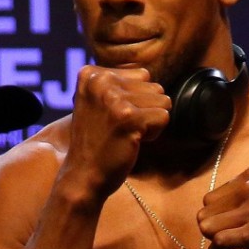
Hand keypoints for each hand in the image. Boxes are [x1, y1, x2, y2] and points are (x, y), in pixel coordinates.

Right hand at [62, 65, 170, 200]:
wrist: (83, 175)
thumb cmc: (98, 140)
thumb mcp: (99, 102)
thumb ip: (119, 84)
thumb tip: (148, 72)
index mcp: (92, 74)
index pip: (143, 75)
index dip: (137, 99)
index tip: (114, 116)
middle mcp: (101, 81)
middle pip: (156, 87)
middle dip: (146, 110)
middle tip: (121, 127)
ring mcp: (114, 99)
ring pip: (163, 101)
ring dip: (150, 121)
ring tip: (126, 133)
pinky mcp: (128, 117)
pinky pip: (164, 117)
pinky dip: (154, 133)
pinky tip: (131, 141)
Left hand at [199, 164, 248, 248]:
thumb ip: (235, 201)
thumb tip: (200, 218)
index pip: (211, 197)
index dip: (219, 216)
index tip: (236, 225)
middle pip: (205, 210)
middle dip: (216, 227)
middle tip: (236, 236)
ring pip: (208, 226)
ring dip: (219, 241)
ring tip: (240, 244)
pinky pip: (219, 242)